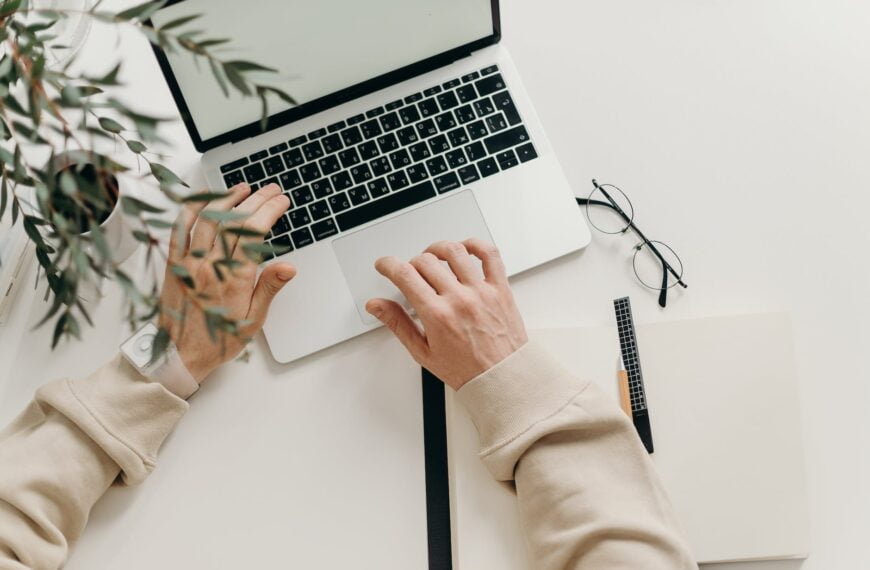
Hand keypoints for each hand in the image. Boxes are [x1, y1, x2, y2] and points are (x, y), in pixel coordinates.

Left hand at [159, 183, 295, 382]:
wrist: (179, 355)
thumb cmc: (218, 340)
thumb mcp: (253, 321)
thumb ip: (269, 289)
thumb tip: (288, 267)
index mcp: (234, 279)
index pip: (255, 233)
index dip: (270, 211)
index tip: (281, 202)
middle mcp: (210, 266)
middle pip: (235, 220)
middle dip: (256, 200)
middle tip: (271, 190)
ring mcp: (189, 262)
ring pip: (208, 218)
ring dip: (228, 198)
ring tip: (243, 188)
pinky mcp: (173, 263)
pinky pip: (180, 228)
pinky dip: (192, 208)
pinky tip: (205, 199)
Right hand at [366, 239, 527, 389]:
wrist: (502, 378)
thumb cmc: (466, 370)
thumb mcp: (423, 352)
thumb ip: (397, 324)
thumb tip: (377, 306)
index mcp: (437, 315)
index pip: (405, 275)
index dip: (388, 265)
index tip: (385, 265)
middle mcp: (459, 299)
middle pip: (426, 261)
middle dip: (411, 263)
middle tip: (411, 273)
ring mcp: (481, 291)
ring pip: (455, 252)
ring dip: (437, 249)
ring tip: (433, 257)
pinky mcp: (500, 289)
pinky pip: (490, 255)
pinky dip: (476, 244)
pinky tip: (465, 249)